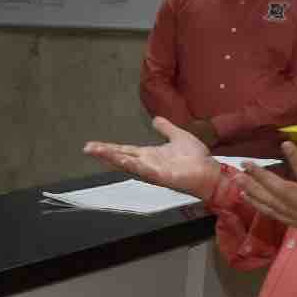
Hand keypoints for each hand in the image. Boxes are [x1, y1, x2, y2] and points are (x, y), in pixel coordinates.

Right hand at [83, 117, 220, 200]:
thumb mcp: (178, 136)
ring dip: (112, 158)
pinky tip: (120, 159)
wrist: (209, 171)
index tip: (93, 145)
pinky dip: (131, 164)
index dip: (109, 148)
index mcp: (150, 155)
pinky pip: (143, 170)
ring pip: (128, 164)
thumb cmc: (196, 158)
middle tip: (87, 148)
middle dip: (104, 153)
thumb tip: (155, 119)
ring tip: (97, 152)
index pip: (125, 151)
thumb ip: (166, 129)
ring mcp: (152, 171)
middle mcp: (147, 164)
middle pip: (121, 158)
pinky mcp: (160, 177)